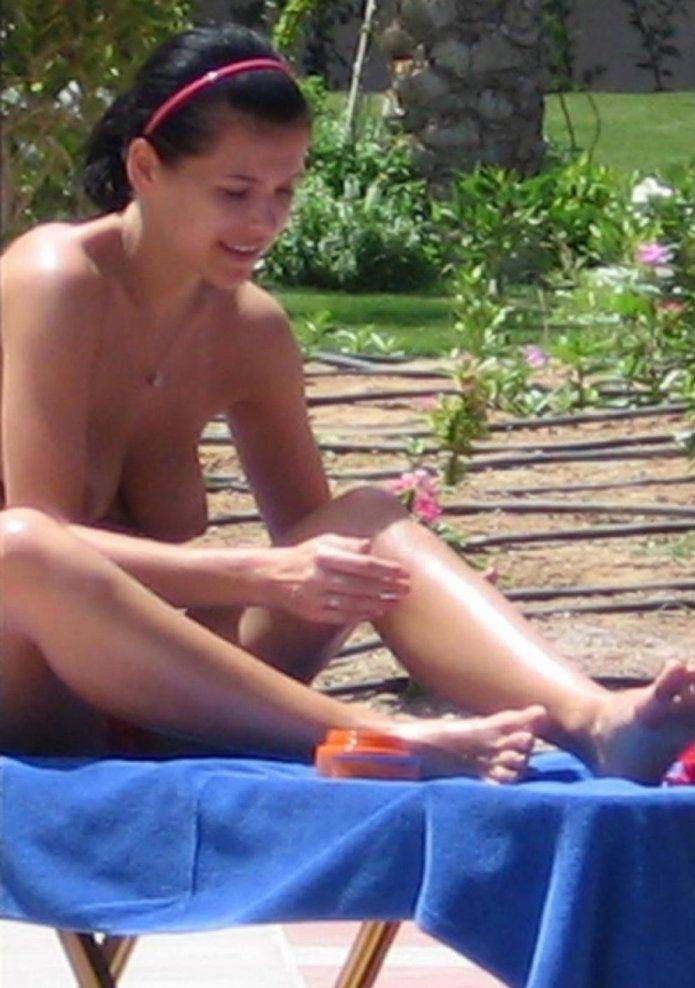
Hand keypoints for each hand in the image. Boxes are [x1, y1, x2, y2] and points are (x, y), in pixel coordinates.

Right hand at [263, 533, 409, 623]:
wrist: (271, 577)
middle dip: (387, 587)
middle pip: (361, 584)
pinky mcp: (313, 613)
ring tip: (396, 601)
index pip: (362, 564)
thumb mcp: (323, 541)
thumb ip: (349, 544)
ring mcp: (316, 597)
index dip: (385, 569)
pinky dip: (362, 614)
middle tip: (406, 589)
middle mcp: (320, 577)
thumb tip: (371, 546)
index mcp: (324, 556)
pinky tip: (377, 611)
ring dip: (378, 602)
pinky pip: (343, 616)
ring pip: (354, 602)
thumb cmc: (304, 556)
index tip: (403, 572)